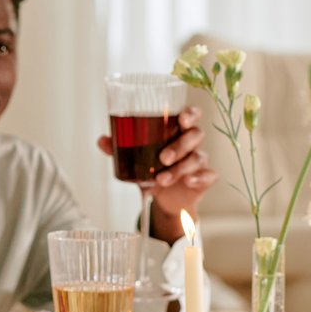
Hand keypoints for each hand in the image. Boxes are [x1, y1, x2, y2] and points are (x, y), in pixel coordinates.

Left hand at [97, 109, 215, 239]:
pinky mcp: (204, 178)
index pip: (191, 114)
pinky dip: (199, 178)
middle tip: (162, 158)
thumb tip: (101, 140)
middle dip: (179, 146)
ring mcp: (199, 160)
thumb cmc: (152, 168)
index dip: (190, 113)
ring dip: (180, 168)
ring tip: (162, 179)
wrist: (164, 198)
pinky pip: (209, 175)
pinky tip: (189, 181)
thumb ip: (120, 148)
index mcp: (177, 130)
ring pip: (198, 157)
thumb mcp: (136, 159)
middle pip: (195, 135)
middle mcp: (192, 143)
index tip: (182, 118)